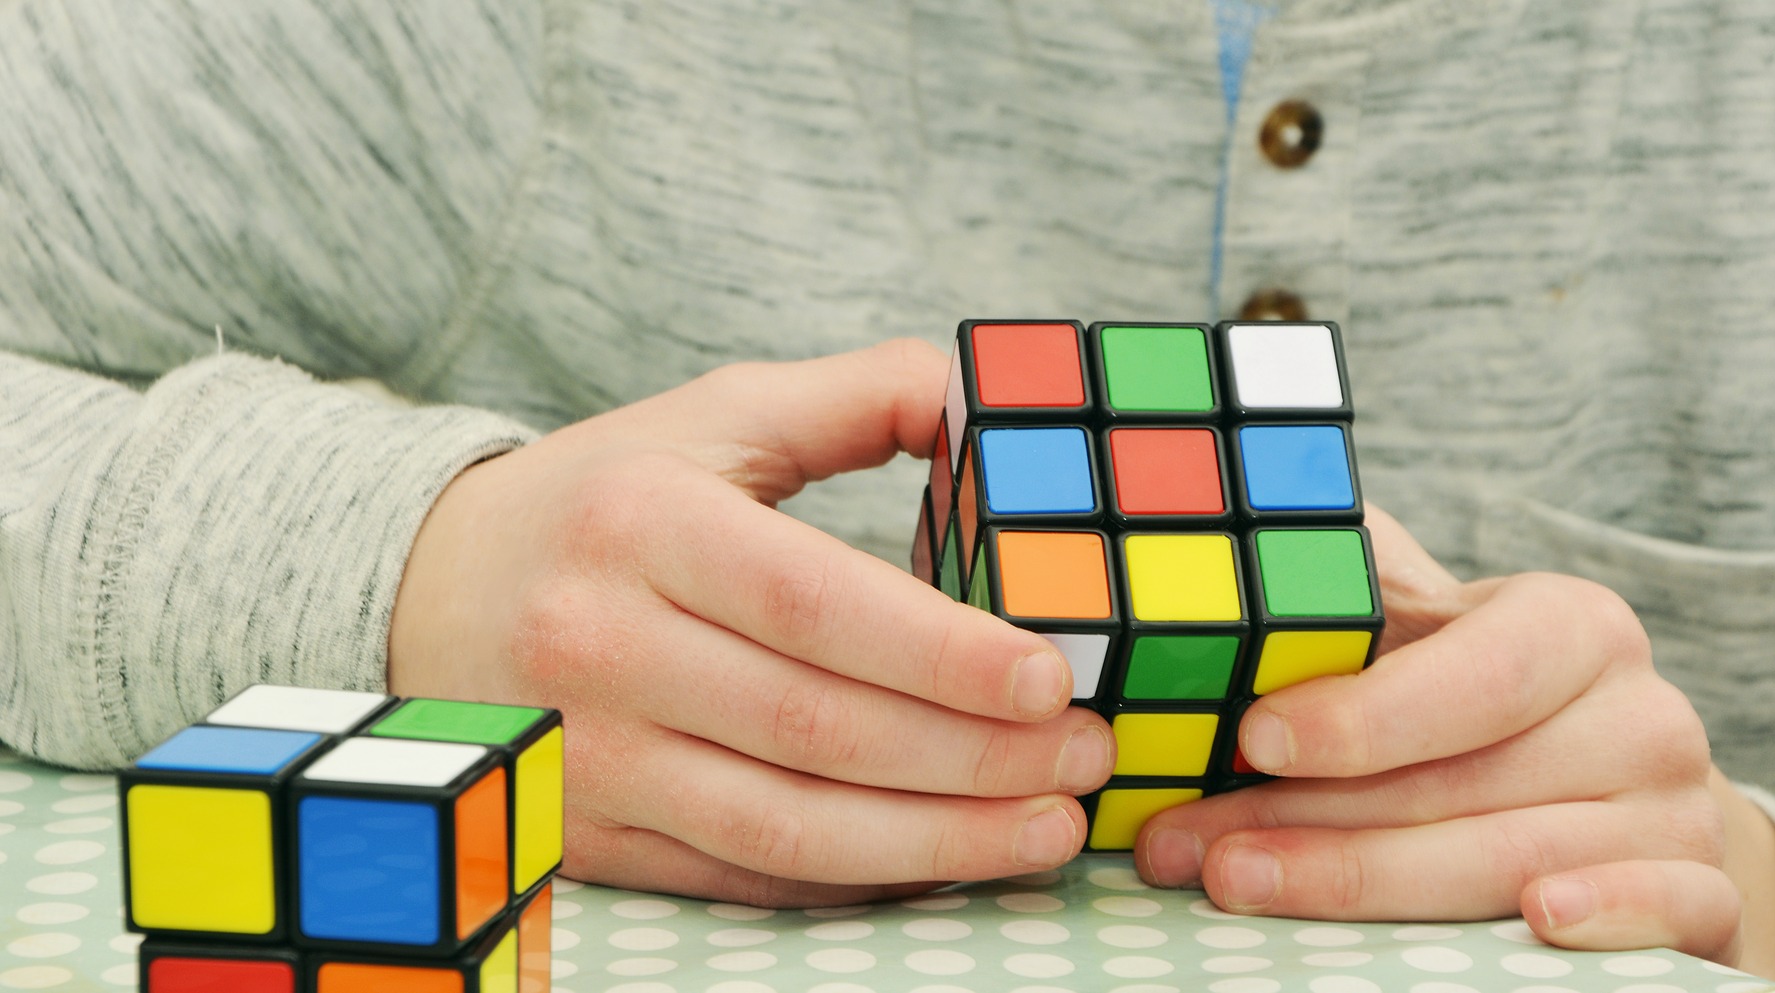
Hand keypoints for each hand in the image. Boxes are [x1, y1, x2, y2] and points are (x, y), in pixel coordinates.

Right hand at [388, 340, 1114, 906]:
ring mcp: (587, 756)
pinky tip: (944, 861)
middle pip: (816, 727)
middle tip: (1087, 758)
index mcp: (642, 524)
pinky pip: (742, 878)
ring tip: (1047, 831)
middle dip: (973, 757)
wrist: (426, 591)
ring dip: (933, 842)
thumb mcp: (713, 415)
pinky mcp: (589, 833)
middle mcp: (602, 646)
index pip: (813, 602)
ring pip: (785, 828)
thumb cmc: (604, 497)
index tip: (1053, 678)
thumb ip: (858, 402)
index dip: (942, 652)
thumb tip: (992, 406)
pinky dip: (855, 881)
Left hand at [1133, 506, 1774, 983]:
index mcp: (1573, 628)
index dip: (1364, 714)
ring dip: (1370, 887)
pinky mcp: (1709, 898)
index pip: (1475, 673)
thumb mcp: (1415, 632)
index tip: (1253, 740)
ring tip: (1242, 889)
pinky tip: (1537, 925)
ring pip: (1524, 860)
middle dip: (1310, 821)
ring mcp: (1681, 812)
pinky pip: (1671, 915)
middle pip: (1468, 783)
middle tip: (1192, 849)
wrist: (1605, 795)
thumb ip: (1345, 592)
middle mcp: (1644, 714)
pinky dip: (1609, 919)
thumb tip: (1239, 541)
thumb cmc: (1467, 707)